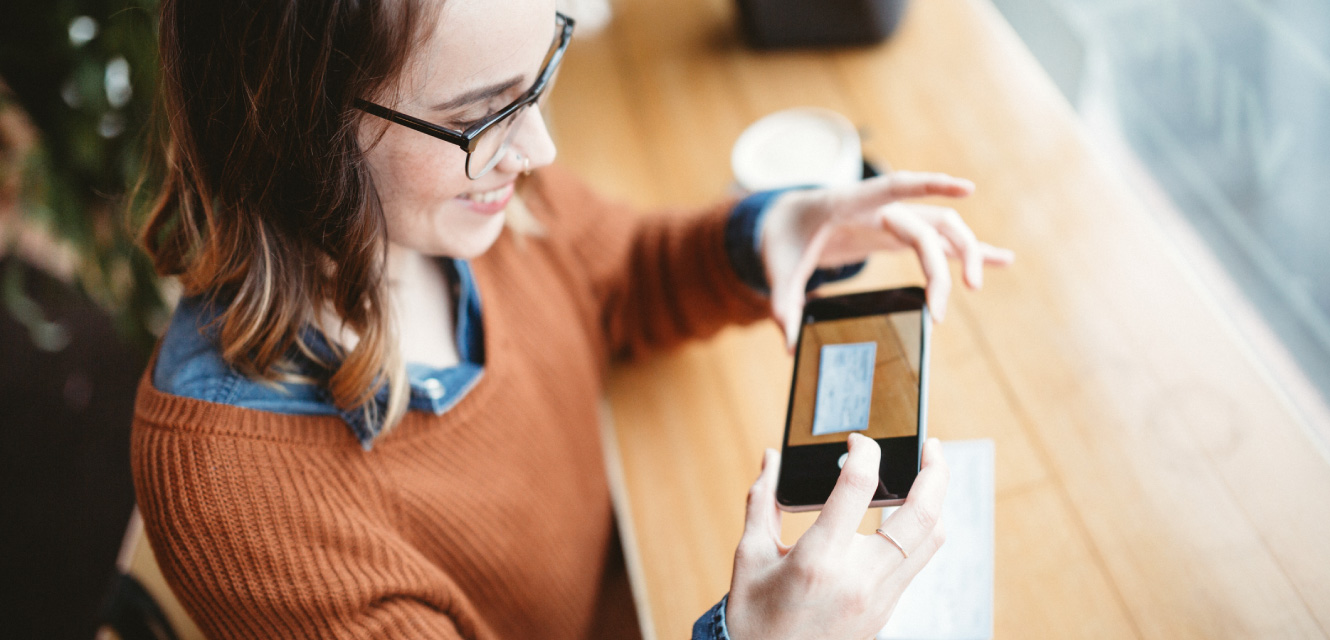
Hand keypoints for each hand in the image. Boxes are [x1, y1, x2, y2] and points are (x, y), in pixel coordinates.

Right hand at [726, 435, 948, 639]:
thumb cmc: (753, 615)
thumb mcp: (749, 554)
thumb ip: (763, 500)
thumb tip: (771, 459)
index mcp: (819, 559)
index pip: (859, 486)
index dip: (864, 451)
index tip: (858, 441)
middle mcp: (859, 579)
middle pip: (921, 515)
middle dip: (935, 472)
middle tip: (931, 446)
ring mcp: (879, 600)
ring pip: (931, 541)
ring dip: (935, 504)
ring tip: (926, 478)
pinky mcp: (885, 612)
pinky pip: (915, 564)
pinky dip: (917, 534)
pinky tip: (902, 518)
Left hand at [760, 171, 1014, 348]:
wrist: (789, 219)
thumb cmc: (785, 237)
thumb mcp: (777, 267)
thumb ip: (783, 303)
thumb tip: (788, 345)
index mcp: (850, 202)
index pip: (895, 188)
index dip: (930, 186)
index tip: (967, 188)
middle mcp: (881, 208)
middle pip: (926, 226)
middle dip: (940, 265)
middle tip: (940, 311)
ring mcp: (895, 219)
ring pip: (943, 229)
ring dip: (966, 253)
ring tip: (976, 287)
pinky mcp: (901, 234)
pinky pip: (942, 241)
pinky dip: (970, 250)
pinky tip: (1002, 259)